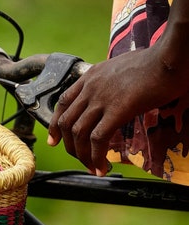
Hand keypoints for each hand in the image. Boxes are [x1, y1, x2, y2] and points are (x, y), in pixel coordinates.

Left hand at [47, 44, 188, 175]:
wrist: (170, 56)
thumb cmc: (155, 62)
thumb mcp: (122, 69)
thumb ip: (111, 84)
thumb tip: (116, 96)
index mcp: (91, 76)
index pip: (63, 103)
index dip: (55, 125)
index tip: (54, 140)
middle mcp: (91, 88)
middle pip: (67, 122)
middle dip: (69, 146)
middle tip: (77, 158)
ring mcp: (102, 98)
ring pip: (79, 133)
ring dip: (82, 155)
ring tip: (91, 167)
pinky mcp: (117, 109)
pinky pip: (98, 138)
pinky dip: (96, 156)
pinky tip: (102, 166)